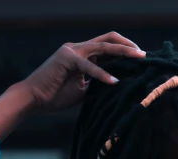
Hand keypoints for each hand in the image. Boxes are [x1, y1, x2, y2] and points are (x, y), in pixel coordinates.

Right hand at [20, 32, 145, 111]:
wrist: (33, 99)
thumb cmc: (56, 96)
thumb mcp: (84, 90)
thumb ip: (99, 84)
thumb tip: (120, 87)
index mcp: (83, 54)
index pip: (108, 47)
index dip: (126, 51)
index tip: (141, 60)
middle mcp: (78, 48)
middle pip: (109, 39)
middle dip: (129, 45)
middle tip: (145, 55)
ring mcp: (72, 50)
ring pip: (102, 47)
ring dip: (123, 52)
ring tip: (139, 58)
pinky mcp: (66, 58)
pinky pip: (88, 65)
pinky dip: (102, 74)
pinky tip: (114, 81)